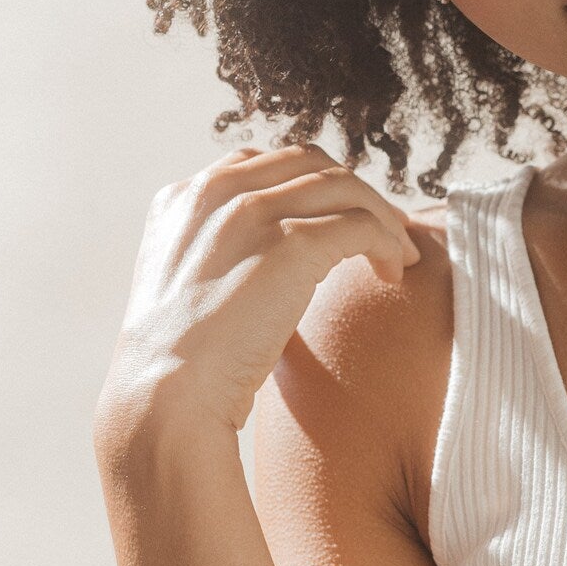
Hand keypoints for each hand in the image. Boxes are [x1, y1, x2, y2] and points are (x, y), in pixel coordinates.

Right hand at [95, 144, 423, 441]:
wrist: (166, 402)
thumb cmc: (182, 363)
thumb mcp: (187, 282)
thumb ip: (221, 247)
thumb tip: (274, 248)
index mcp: (186, 197)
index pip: (267, 163)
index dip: (313, 184)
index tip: (340, 213)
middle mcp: (218, 191)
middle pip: (312, 164)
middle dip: (354, 191)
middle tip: (385, 226)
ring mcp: (255, 213)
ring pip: (347, 188)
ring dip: (383, 217)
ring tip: (400, 250)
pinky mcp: (292, 244)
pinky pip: (364, 226)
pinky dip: (389, 244)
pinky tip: (394, 273)